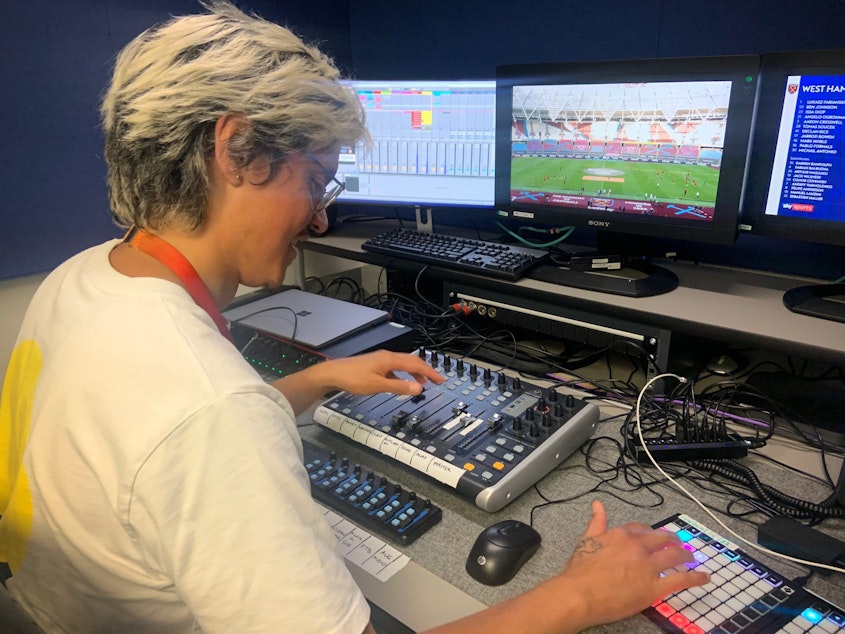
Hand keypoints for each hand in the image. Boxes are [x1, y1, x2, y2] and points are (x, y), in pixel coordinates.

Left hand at [324, 350, 444, 395]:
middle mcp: (387, 357)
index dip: (430, 372)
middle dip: (425, 370)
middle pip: (412, 361)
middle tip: (436, 381)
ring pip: (403, 364)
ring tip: (422, 384)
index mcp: (390, 359)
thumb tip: (418, 388)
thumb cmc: (353, 378)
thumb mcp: (378, 385)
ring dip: (414, 373)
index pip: (416, 364)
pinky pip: (395, 368)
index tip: (440, 380)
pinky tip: (402, 383)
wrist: (333, 373)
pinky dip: (403, 375)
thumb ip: (399, 387)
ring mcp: (381, 360)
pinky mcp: (376, 365)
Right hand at [556, 500, 709, 628]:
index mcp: (621, 535)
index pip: (640, 528)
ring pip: (674, 556)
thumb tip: (597, 505)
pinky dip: (695, 578)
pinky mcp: (655, 587)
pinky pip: (680, 579)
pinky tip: (704, 577)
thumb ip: (596, 521)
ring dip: (684, 554)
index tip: (650, 535)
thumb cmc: (580, 570)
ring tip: (690, 556)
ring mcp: (648, 566)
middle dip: (671, 540)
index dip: (647, 532)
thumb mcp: (586, 539)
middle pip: (661, 539)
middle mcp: (638, 547)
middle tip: (676, 542)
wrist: (580, 593)